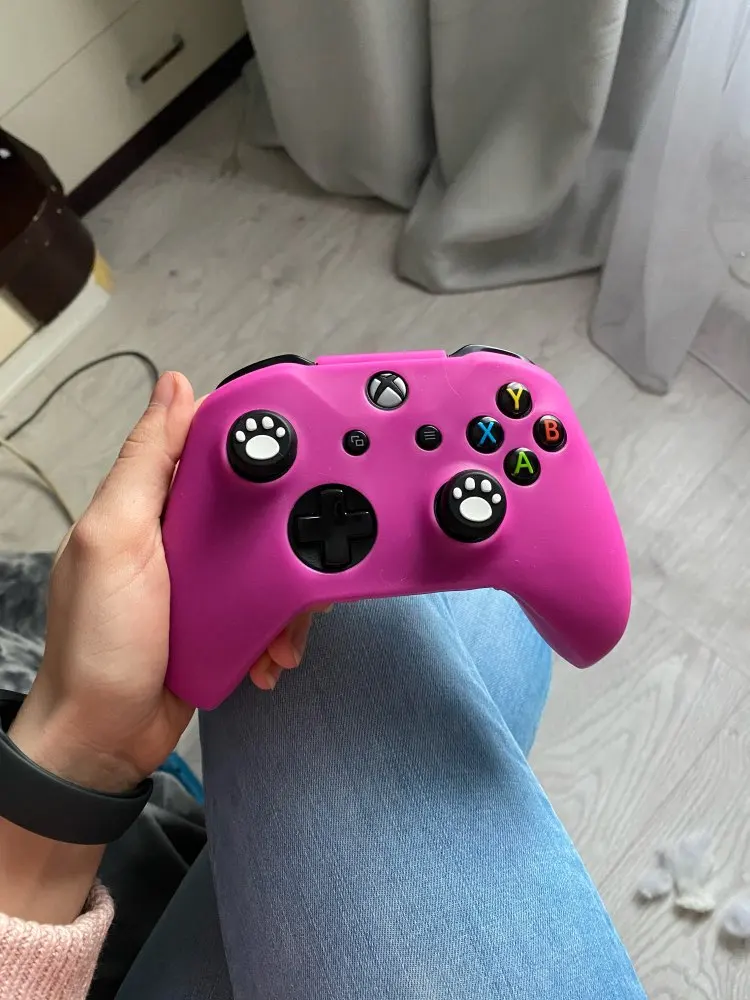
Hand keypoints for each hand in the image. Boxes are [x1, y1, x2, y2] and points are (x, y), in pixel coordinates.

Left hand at [9, 372, 316, 793]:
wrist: (106, 739)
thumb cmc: (98, 643)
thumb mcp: (115, 539)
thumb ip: (145, 463)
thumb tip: (173, 387)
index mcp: (152, 502)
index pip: (213, 447)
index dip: (259, 439)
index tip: (304, 444)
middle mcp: (182, 534)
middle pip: (259, 506)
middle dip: (290, 532)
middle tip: (312, 553)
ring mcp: (208, 580)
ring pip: (276, 560)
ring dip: (291, 595)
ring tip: (285, 630)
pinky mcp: (228, 619)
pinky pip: (272, 607)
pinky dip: (281, 629)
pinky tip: (272, 654)